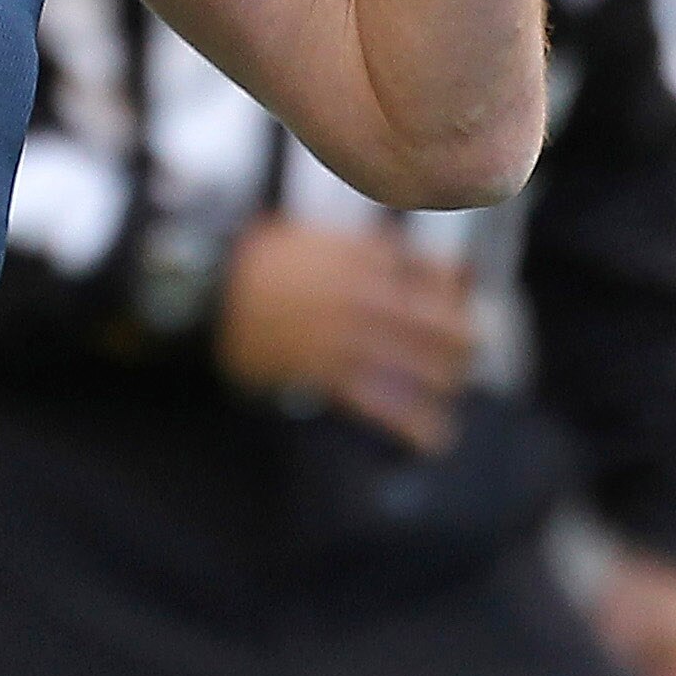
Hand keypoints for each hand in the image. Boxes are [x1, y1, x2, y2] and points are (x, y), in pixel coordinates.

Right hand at [217, 213, 477, 453]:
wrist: (212, 293)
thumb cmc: (258, 263)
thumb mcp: (314, 238)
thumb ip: (360, 249)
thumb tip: (400, 257)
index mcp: (364, 259)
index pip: (436, 274)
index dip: (456, 291)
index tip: (459, 301)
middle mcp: (367, 298)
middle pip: (442, 325)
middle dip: (462, 343)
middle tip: (463, 352)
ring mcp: (350, 338)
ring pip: (424, 368)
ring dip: (445, 384)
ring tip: (447, 394)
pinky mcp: (329, 375)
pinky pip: (386, 406)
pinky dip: (415, 426)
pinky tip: (431, 437)